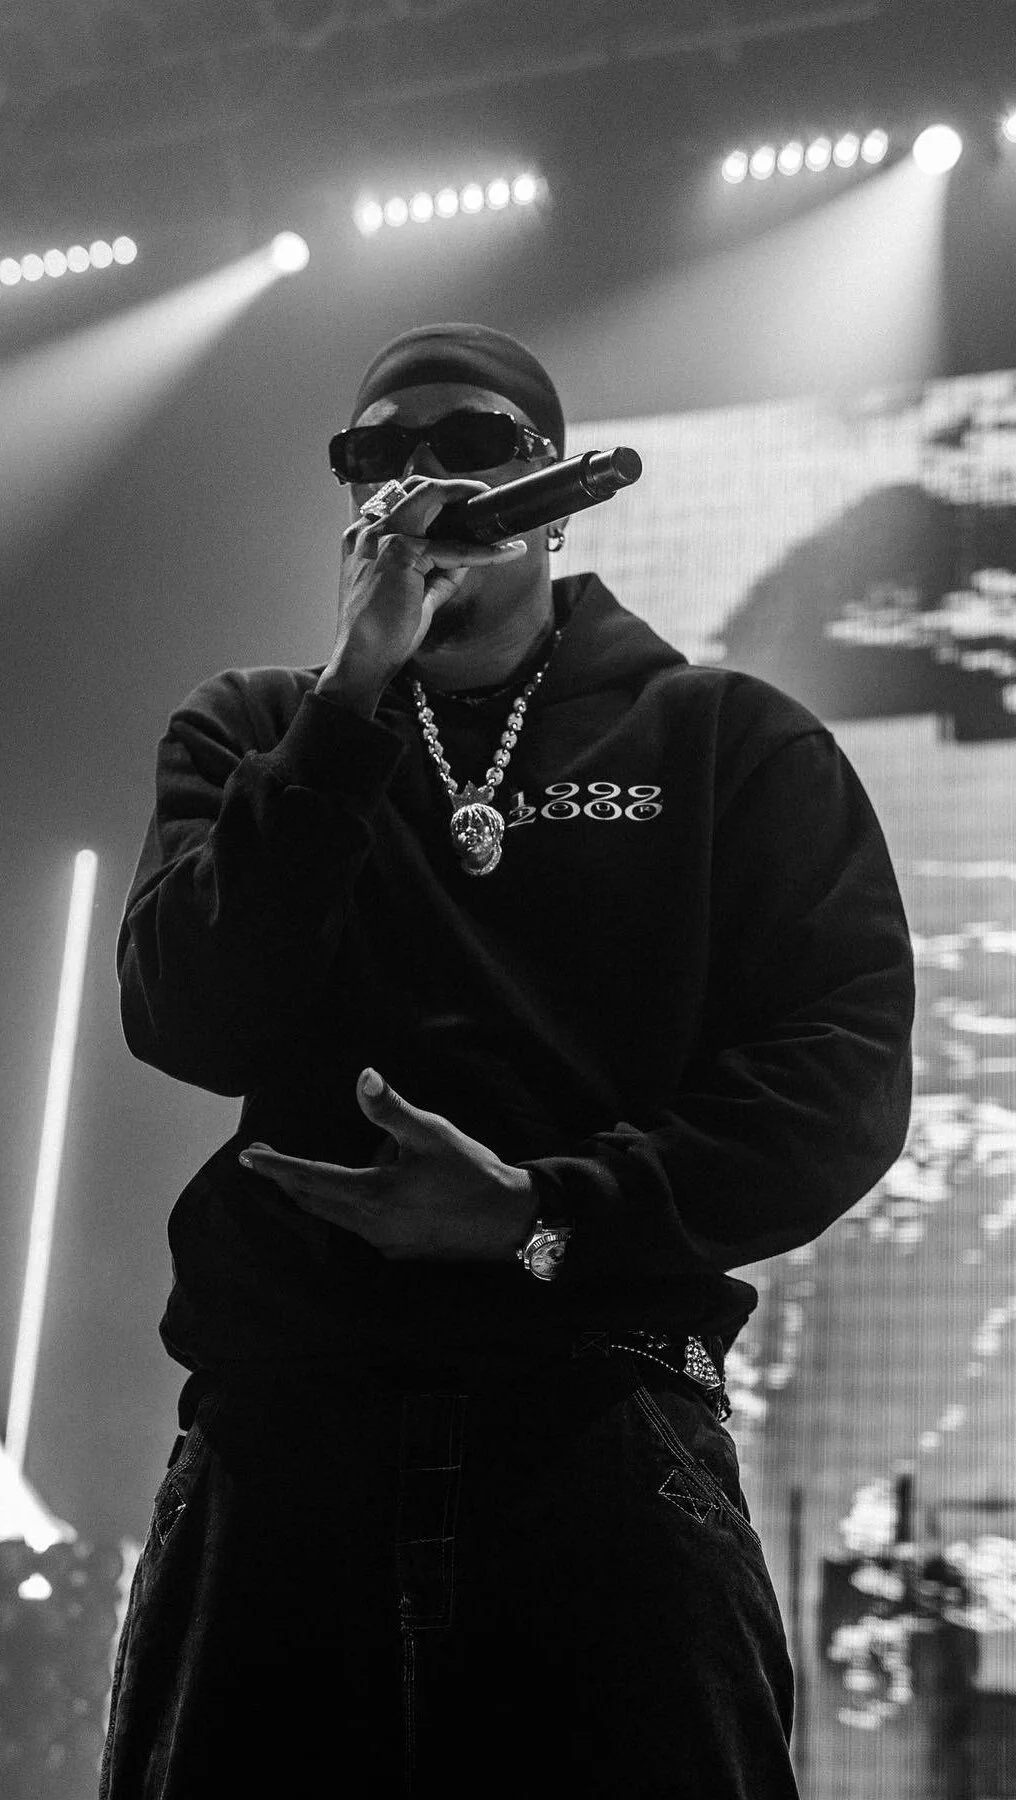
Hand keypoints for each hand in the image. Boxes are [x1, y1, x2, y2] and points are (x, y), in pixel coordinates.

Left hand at [237, 1068, 538, 1262]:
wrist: (510, 1220)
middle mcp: (369, 1225)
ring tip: (316, 1163)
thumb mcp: (431, 1132)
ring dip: (317, 1190)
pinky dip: (346, 1202)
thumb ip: (390, 1108)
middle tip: (263, 1158)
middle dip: (285, 1178)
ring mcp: (383, 1242)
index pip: (308, 1178)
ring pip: (333, 1214)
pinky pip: (357, 1223)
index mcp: (371, 1195)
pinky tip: (370, 1182)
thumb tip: (363, 1077)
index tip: (247, 1157)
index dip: (275, 1167)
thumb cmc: (471, 1172)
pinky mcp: (398, 1249)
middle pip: (312, 1201)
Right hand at [319, 477, 527, 710]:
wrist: (362, 659)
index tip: (464, 507)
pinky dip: (482, 551)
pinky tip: (505, 553)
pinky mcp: (400, 552)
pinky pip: (452, 547)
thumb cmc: (382, 633)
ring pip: (430, 496)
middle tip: (482, 495)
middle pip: (414, 487)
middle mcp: (368, 530)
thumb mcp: (413, 594)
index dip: (436, 501)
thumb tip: (468, 557)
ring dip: (465, 496)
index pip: (403, 504)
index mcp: (364, 538)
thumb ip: (438, 572)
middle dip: (453, 486)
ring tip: (492, 505)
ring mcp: (381, 536)